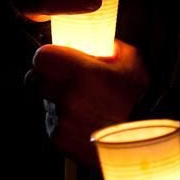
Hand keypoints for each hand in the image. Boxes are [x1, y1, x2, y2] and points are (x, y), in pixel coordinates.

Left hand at [25, 41, 150, 167]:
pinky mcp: (62, 141)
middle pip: (33, 80)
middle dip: (44, 76)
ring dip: (55, 99)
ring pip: (44, 102)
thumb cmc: (139, 96)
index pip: (42, 57)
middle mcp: (69, 98)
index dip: (46, 55)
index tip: (55, 56)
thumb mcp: (129, 60)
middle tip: (60, 76)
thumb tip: (92, 38)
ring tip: (81, 101)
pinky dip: (62, 119)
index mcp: (84, 73)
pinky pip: (51, 123)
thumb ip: (106, 45)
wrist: (146, 138)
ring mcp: (64, 121)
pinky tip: (82, 118)